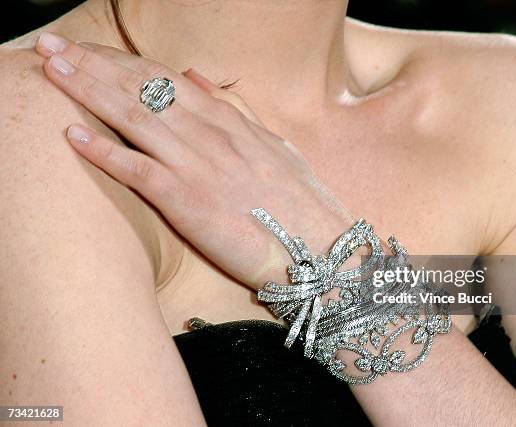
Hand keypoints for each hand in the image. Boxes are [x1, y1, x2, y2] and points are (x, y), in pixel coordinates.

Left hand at [34, 32, 359, 288]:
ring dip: (88, 91)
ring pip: (134, 118)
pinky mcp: (188, 202)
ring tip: (51, 70)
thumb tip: (199, 78)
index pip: (168, 80)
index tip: (93, 52)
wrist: (321, 248)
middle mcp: (211, 136)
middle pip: (143, 90)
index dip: (125, 62)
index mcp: (231, 122)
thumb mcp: (276, 147)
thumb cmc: (302, 203)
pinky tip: (71, 135)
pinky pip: (139, 171)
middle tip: (53, 46)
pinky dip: (104, 152)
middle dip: (94, 64)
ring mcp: (198, 166)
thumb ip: (238, 112)